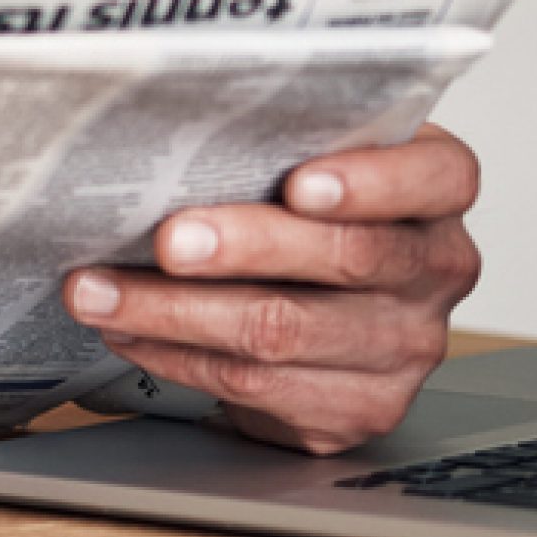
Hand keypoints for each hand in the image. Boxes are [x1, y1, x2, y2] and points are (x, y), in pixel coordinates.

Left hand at [60, 124, 482, 453]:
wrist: (321, 317)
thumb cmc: (305, 215)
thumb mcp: (314, 160)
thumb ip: (281, 141)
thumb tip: (180, 126)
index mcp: (436, 196)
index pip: (437, 177)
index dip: (373, 181)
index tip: (299, 182)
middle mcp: (433, 273)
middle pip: (348, 258)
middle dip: (244, 246)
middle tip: (167, 239)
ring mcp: (402, 349)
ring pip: (283, 330)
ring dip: (175, 310)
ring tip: (99, 290)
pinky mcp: (357, 409)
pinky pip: (253, 384)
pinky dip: (175, 354)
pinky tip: (127, 330)